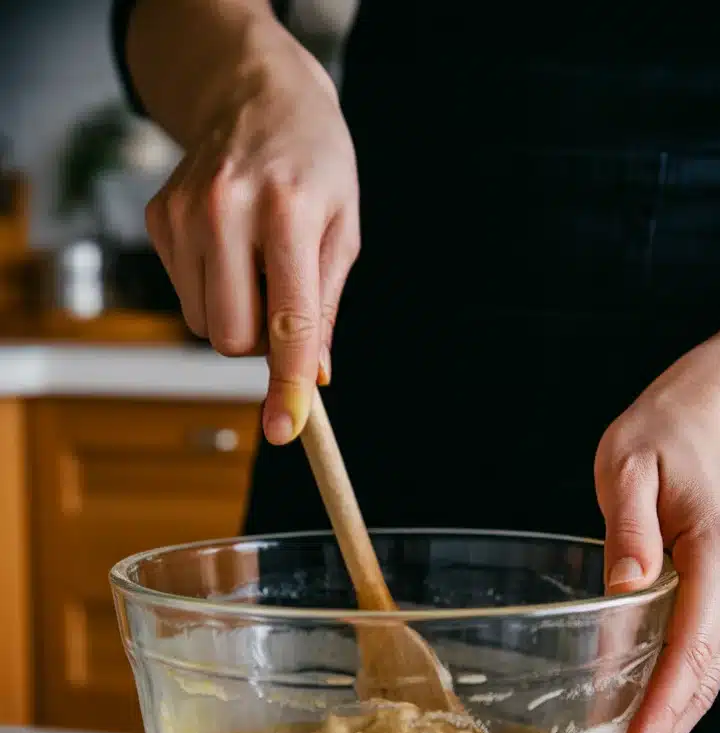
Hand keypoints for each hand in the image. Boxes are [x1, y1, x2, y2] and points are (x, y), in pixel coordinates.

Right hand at [145, 29, 358, 442]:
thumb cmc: (313, 166)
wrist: (254, 95)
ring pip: (208, 326)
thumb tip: (313, 377)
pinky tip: (230, 247)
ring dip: (239, 317)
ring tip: (258, 262)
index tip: (284, 430)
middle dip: (262, 343)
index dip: (288, 381)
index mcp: (288, 210)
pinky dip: (214, 291)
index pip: (288, 319)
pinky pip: (187, 298)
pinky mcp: (158, 218)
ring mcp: (183, 213)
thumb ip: (326, 307)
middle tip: (283, 300)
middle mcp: (226, 209)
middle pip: (235, 338)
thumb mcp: (342, 229)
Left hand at [594, 345, 719, 732]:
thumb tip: (625, 588)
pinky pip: (704, 657)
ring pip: (708, 675)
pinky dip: (677, 694)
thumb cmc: (661, 439)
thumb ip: (627, 528)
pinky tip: (648, 724)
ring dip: (673, 724)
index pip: (691, 651)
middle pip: (704, 677)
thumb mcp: (627, 467)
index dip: (663, 712)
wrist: (708, 421)